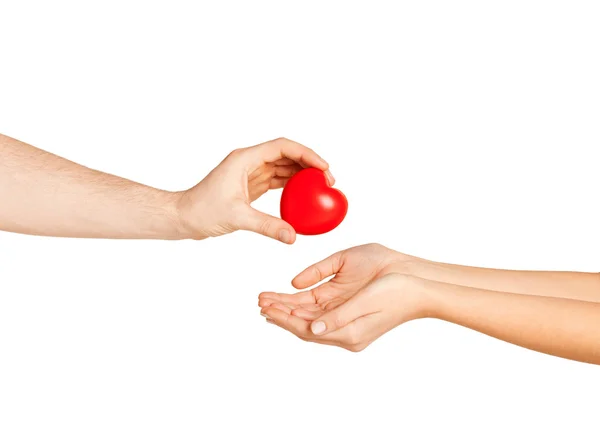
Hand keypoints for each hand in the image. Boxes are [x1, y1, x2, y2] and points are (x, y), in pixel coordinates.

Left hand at [175, 137, 333, 242]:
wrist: (183, 218)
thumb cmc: (201, 211)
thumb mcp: (237, 218)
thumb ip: (267, 226)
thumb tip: (292, 236)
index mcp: (245, 159)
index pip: (282, 147)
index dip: (306, 154)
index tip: (323, 167)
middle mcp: (249, 162)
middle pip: (286, 154)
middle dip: (309, 164)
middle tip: (328, 180)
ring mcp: (250, 173)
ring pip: (283, 166)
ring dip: (303, 174)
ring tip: (321, 187)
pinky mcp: (250, 185)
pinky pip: (277, 180)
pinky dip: (292, 186)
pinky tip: (304, 195)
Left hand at [258, 243, 425, 350]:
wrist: (421, 284)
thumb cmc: (397, 289)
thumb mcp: (366, 300)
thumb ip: (338, 316)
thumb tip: (312, 329)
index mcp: (349, 332)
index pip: (305, 328)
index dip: (283, 316)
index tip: (265, 305)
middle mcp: (345, 332)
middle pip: (304, 325)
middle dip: (281, 313)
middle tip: (260, 301)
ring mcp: (348, 323)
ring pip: (310, 319)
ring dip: (289, 310)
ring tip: (268, 300)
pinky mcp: (350, 312)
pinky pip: (320, 313)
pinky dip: (302, 307)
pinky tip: (291, 301)